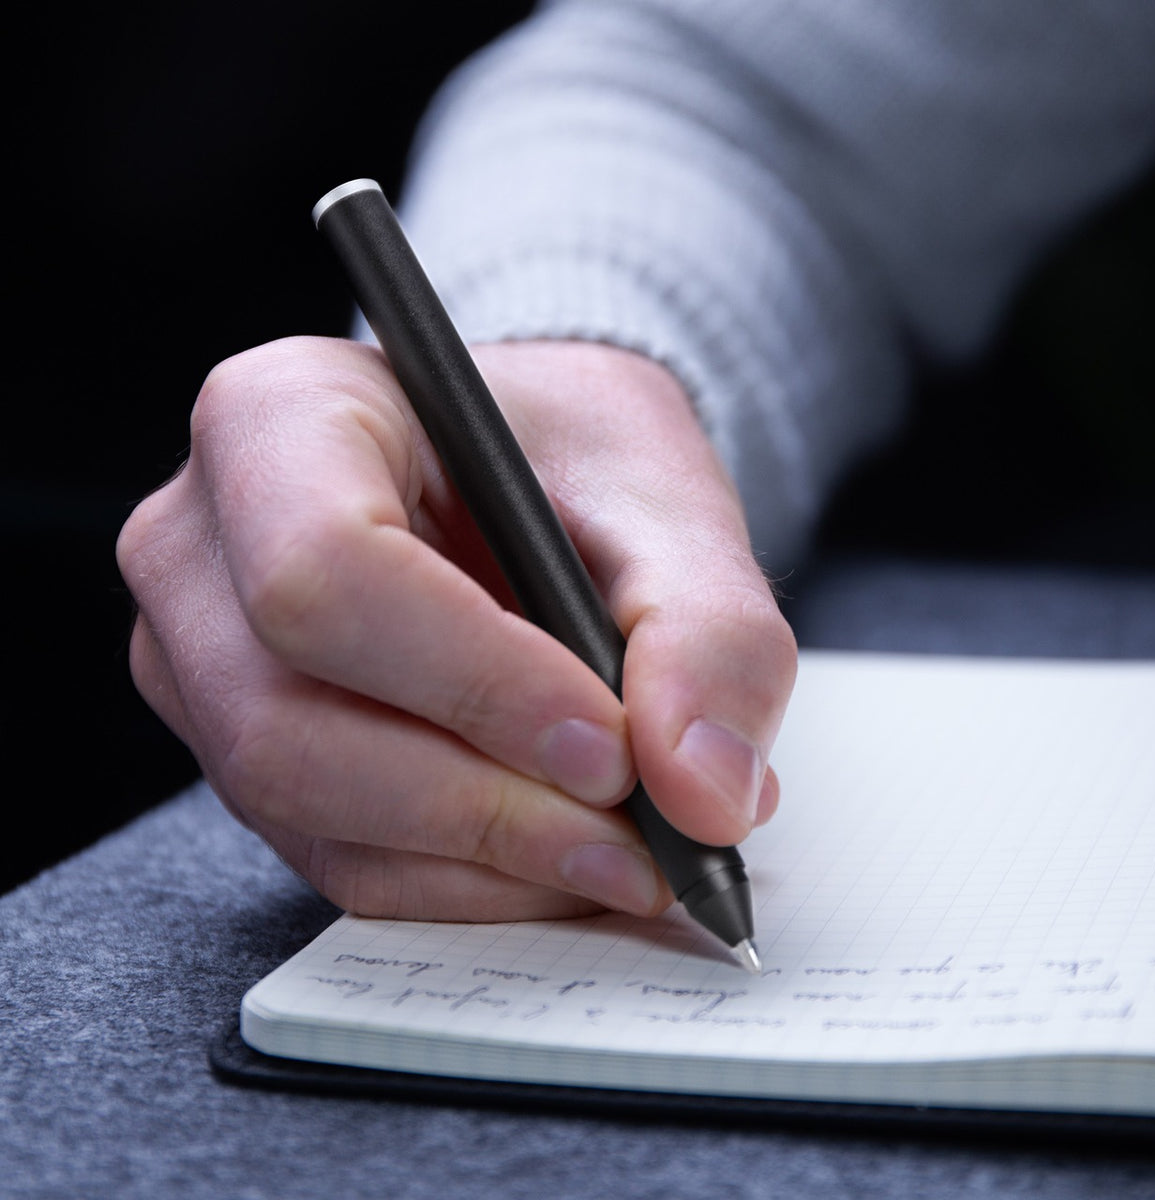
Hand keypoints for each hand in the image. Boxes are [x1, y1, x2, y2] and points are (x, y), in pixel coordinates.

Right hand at [116, 336, 796, 920]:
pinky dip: (462, 882)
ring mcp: (204, 661)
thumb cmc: (575, 458)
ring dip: (483, 859)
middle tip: (638, 834)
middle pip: (288, 720)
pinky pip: (332, 855)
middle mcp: (205, 547)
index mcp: (280, 419)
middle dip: (482, 802)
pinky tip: (560, 862)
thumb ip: (705, 630)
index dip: (473, 681)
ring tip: (625, 856)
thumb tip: (703, 794)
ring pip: (303, 809)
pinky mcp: (247, 750)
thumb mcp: (665, 498)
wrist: (530, 485)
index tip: (609, 747)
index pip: (325, 570)